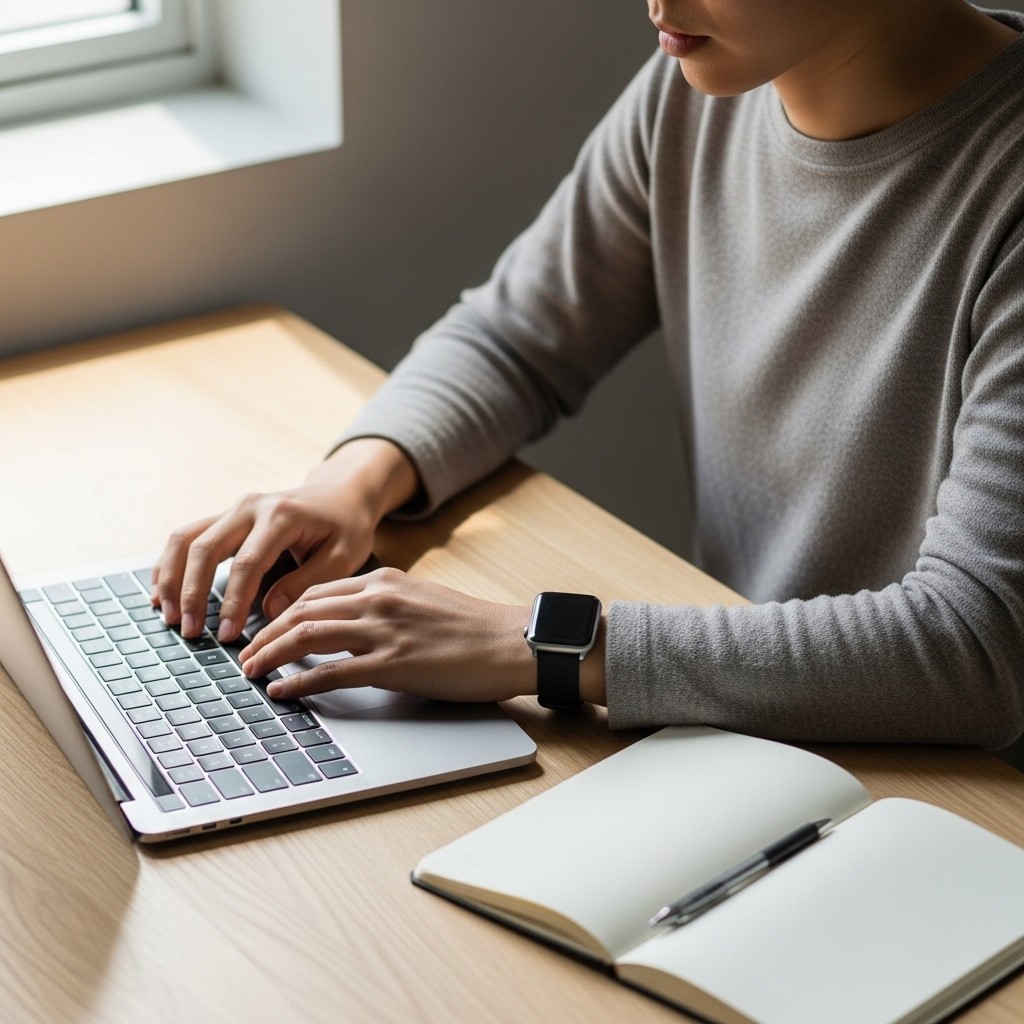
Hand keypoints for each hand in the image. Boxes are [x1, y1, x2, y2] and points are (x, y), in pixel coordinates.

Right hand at [151, 439, 418, 640]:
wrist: (341, 493)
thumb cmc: (346, 526)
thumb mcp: (344, 556)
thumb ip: (307, 583)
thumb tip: (268, 611)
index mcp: (282, 516)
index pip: (247, 563)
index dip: (233, 602)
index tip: (225, 635)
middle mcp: (250, 507)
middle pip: (204, 548)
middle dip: (191, 593)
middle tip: (189, 631)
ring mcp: (233, 509)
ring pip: (185, 538)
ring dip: (171, 578)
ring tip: (168, 617)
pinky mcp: (225, 518)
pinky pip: (186, 537)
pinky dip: (169, 564)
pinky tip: (162, 594)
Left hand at [238, 567, 535, 702]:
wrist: (512, 642)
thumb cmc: (474, 628)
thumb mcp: (423, 601)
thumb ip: (387, 607)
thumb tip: (355, 628)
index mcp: (385, 580)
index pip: (316, 592)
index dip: (282, 612)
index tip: (265, 629)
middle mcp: (379, 598)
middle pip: (300, 610)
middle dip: (265, 633)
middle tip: (245, 653)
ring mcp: (384, 630)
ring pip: (306, 635)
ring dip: (270, 655)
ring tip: (250, 672)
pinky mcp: (392, 664)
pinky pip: (329, 671)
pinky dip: (298, 681)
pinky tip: (281, 690)